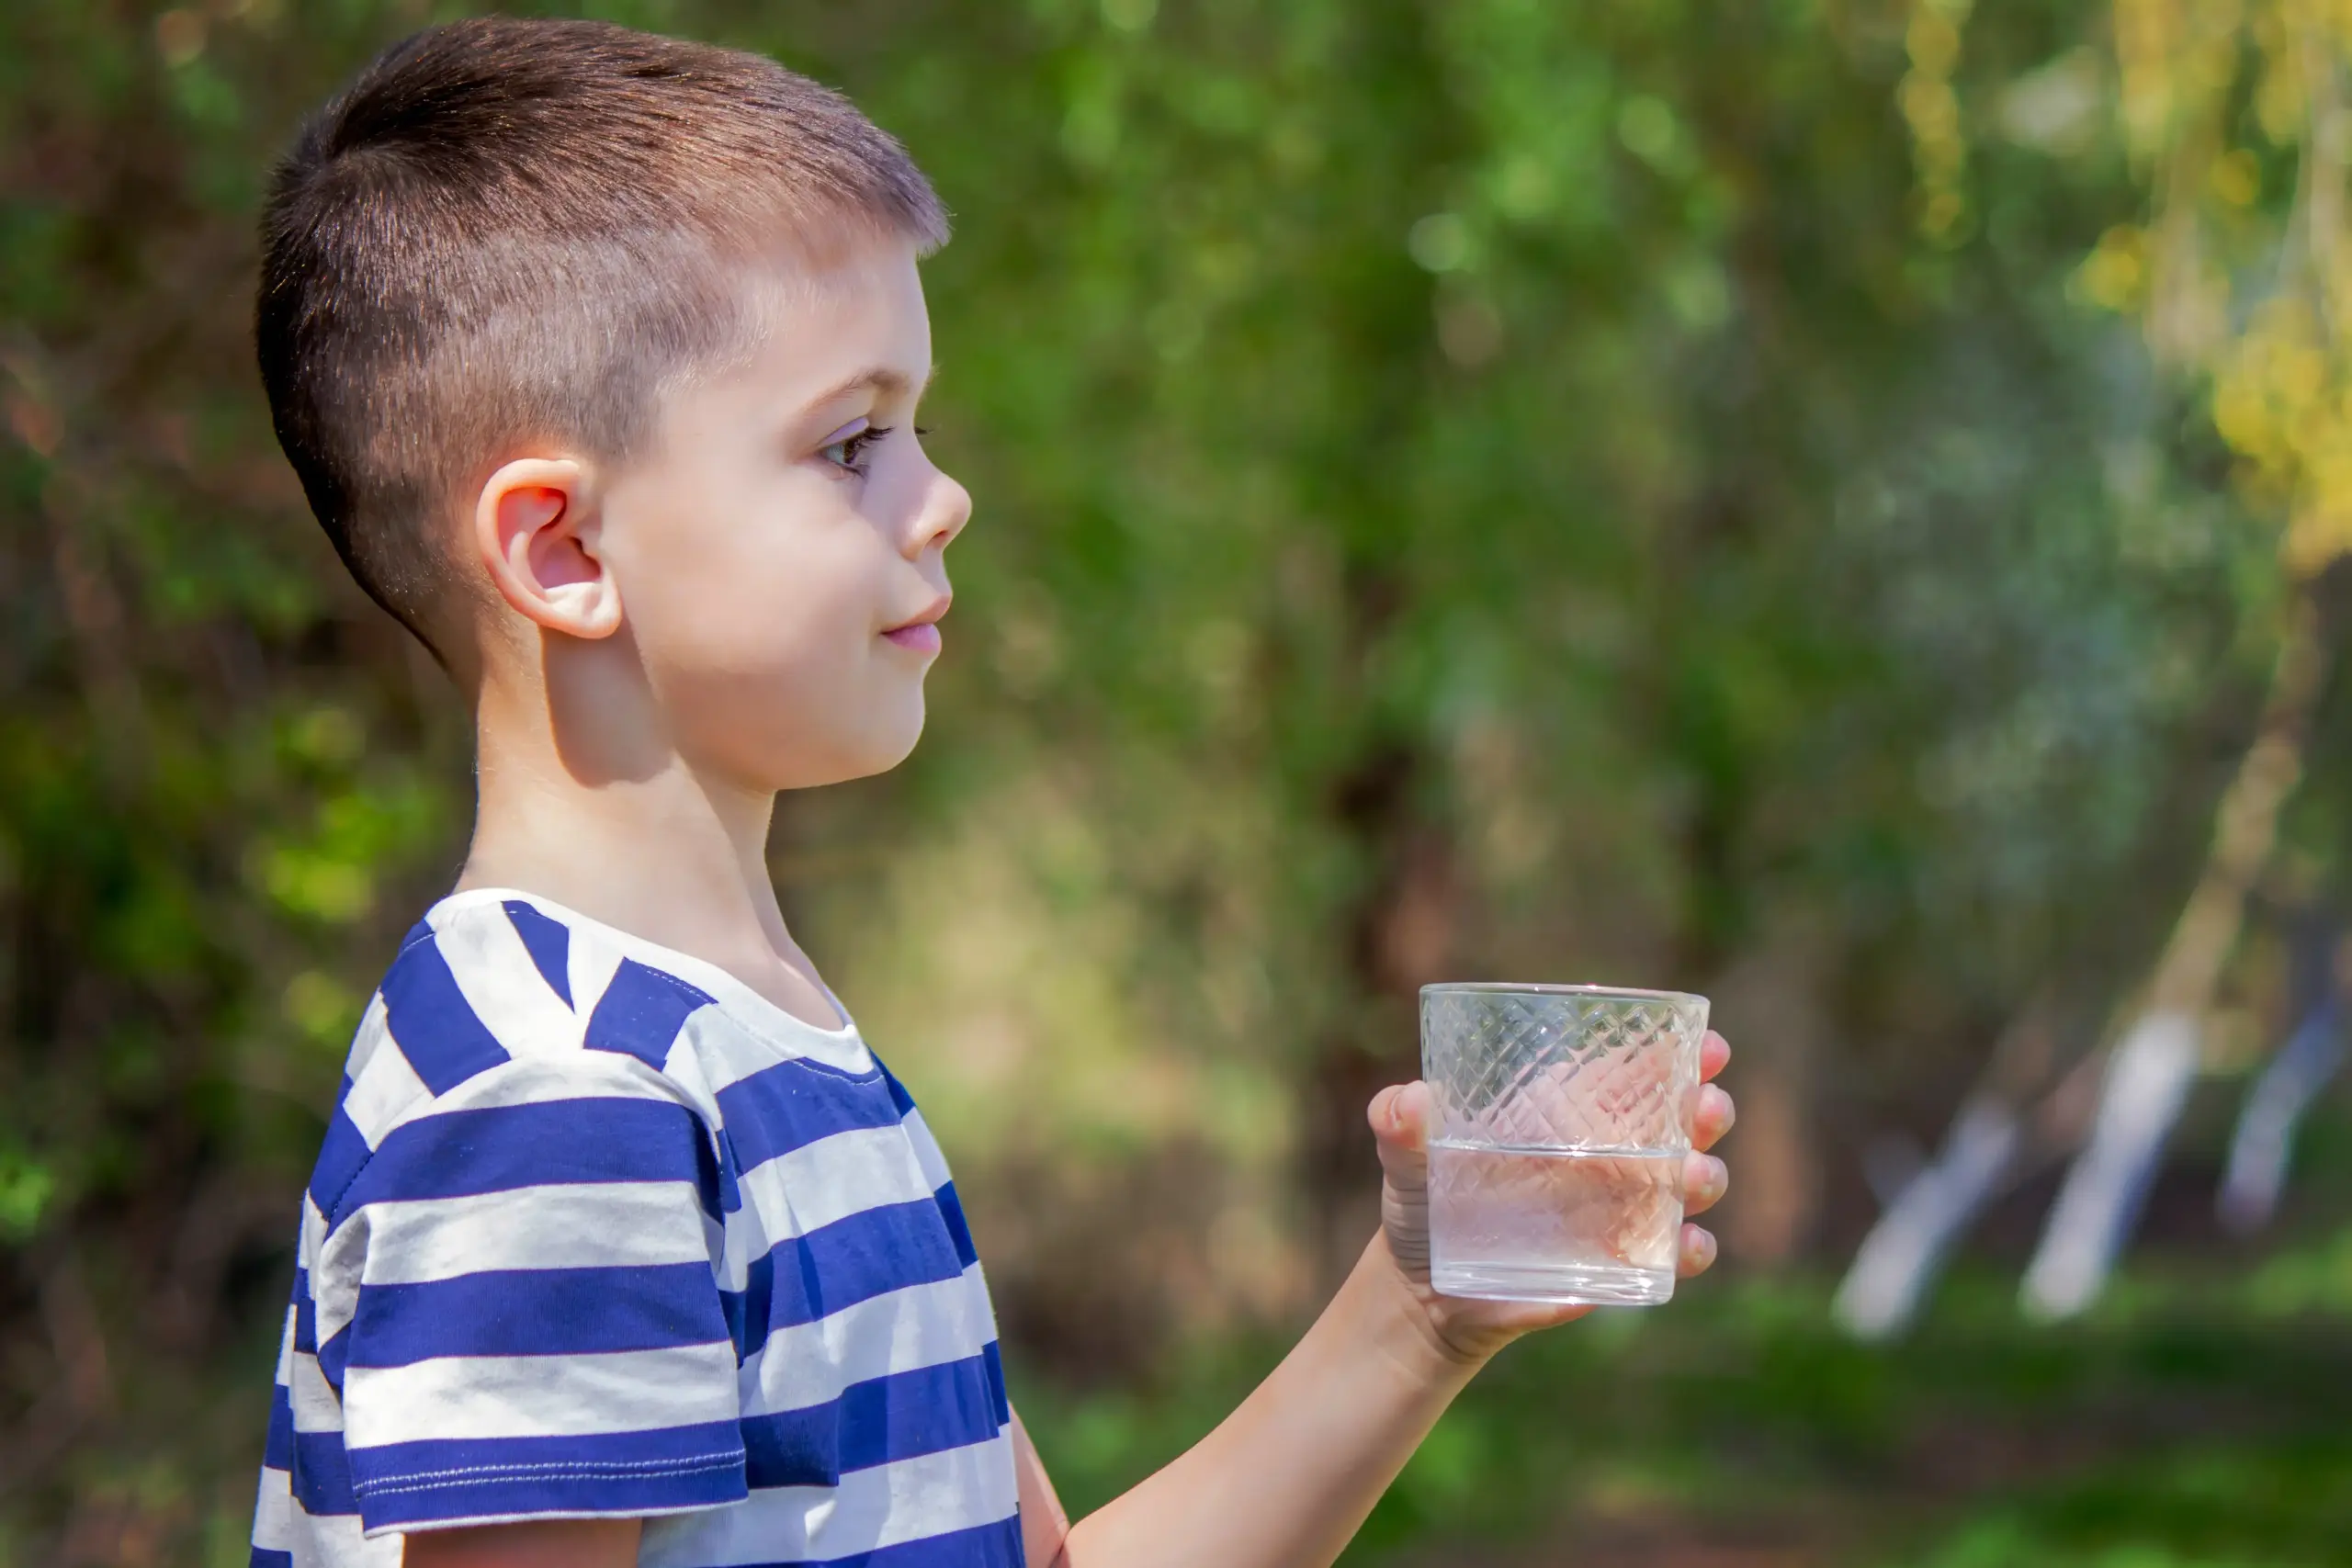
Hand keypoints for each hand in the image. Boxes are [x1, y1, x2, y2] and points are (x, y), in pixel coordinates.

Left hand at [1365, 1030, 1734, 1365]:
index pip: (1634, 1071)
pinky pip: (1670, 1257)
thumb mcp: (1406, 1158)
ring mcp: (1618, 1212)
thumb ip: (1398, 1124)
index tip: (1708, 1042)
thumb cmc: (1422, 1205)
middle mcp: (1605, 1156)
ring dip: (1703, 1174)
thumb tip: (1407, 1103)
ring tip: (1692, 1173)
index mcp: (1565, 1113)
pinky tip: (1687, 1244)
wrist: (1422, 1292)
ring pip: (1688, 1184)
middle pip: (1680, 1121)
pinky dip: (1688, 1251)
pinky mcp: (1614, 1266)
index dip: (1680, 1052)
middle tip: (1705, 1103)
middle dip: (1706, 1108)